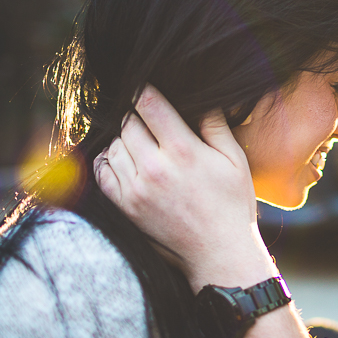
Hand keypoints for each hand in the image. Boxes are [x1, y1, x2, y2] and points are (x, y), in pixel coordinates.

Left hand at [94, 84, 277, 290]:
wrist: (219, 252)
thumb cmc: (232, 204)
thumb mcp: (234, 160)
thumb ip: (215, 125)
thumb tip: (200, 99)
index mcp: (183, 151)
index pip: (148, 104)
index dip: (144, 89)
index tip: (146, 85)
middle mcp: (155, 167)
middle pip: (128, 122)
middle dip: (136, 114)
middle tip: (148, 116)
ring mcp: (136, 189)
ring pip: (114, 145)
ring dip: (124, 137)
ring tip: (142, 140)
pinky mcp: (125, 206)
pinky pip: (102, 172)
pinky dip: (108, 160)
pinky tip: (124, 158)